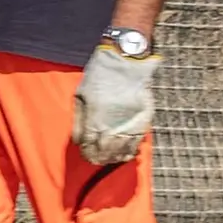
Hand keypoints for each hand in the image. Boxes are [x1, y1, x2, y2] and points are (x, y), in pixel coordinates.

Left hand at [74, 46, 156, 167]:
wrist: (126, 62)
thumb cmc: (99, 76)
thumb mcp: (81, 96)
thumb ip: (79, 121)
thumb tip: (78, 141)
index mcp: (95, 120)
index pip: (90, 146)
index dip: (88, 154)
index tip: (87, 156)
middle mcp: (113, 126)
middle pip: (106, 151)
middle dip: (100, 158)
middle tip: (97, 160)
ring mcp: (130, 124)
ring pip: (122, 149)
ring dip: (115, 157)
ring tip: (110, 160)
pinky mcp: (144, 120)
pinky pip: (137, 142)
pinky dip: (131, 150)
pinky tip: (126, 154)